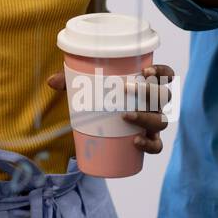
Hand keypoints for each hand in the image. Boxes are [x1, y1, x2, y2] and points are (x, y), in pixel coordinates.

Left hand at [48, 63, 174, 154]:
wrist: (102, 120)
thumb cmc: (98, 96)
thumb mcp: (86, 85)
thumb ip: (70, 80)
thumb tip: (51, 82)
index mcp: (147, 86)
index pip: (166, 76)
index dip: (162, 72)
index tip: (145, 71)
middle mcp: (155, 104)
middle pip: (164, 97)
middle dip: (149, 92)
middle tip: (127, 89)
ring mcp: (153, 123)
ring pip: (161, 121)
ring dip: (147, 118)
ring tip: (126, 116)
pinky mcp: (147, 140)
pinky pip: (156, 146)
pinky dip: (150, 145)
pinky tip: (136, 142)